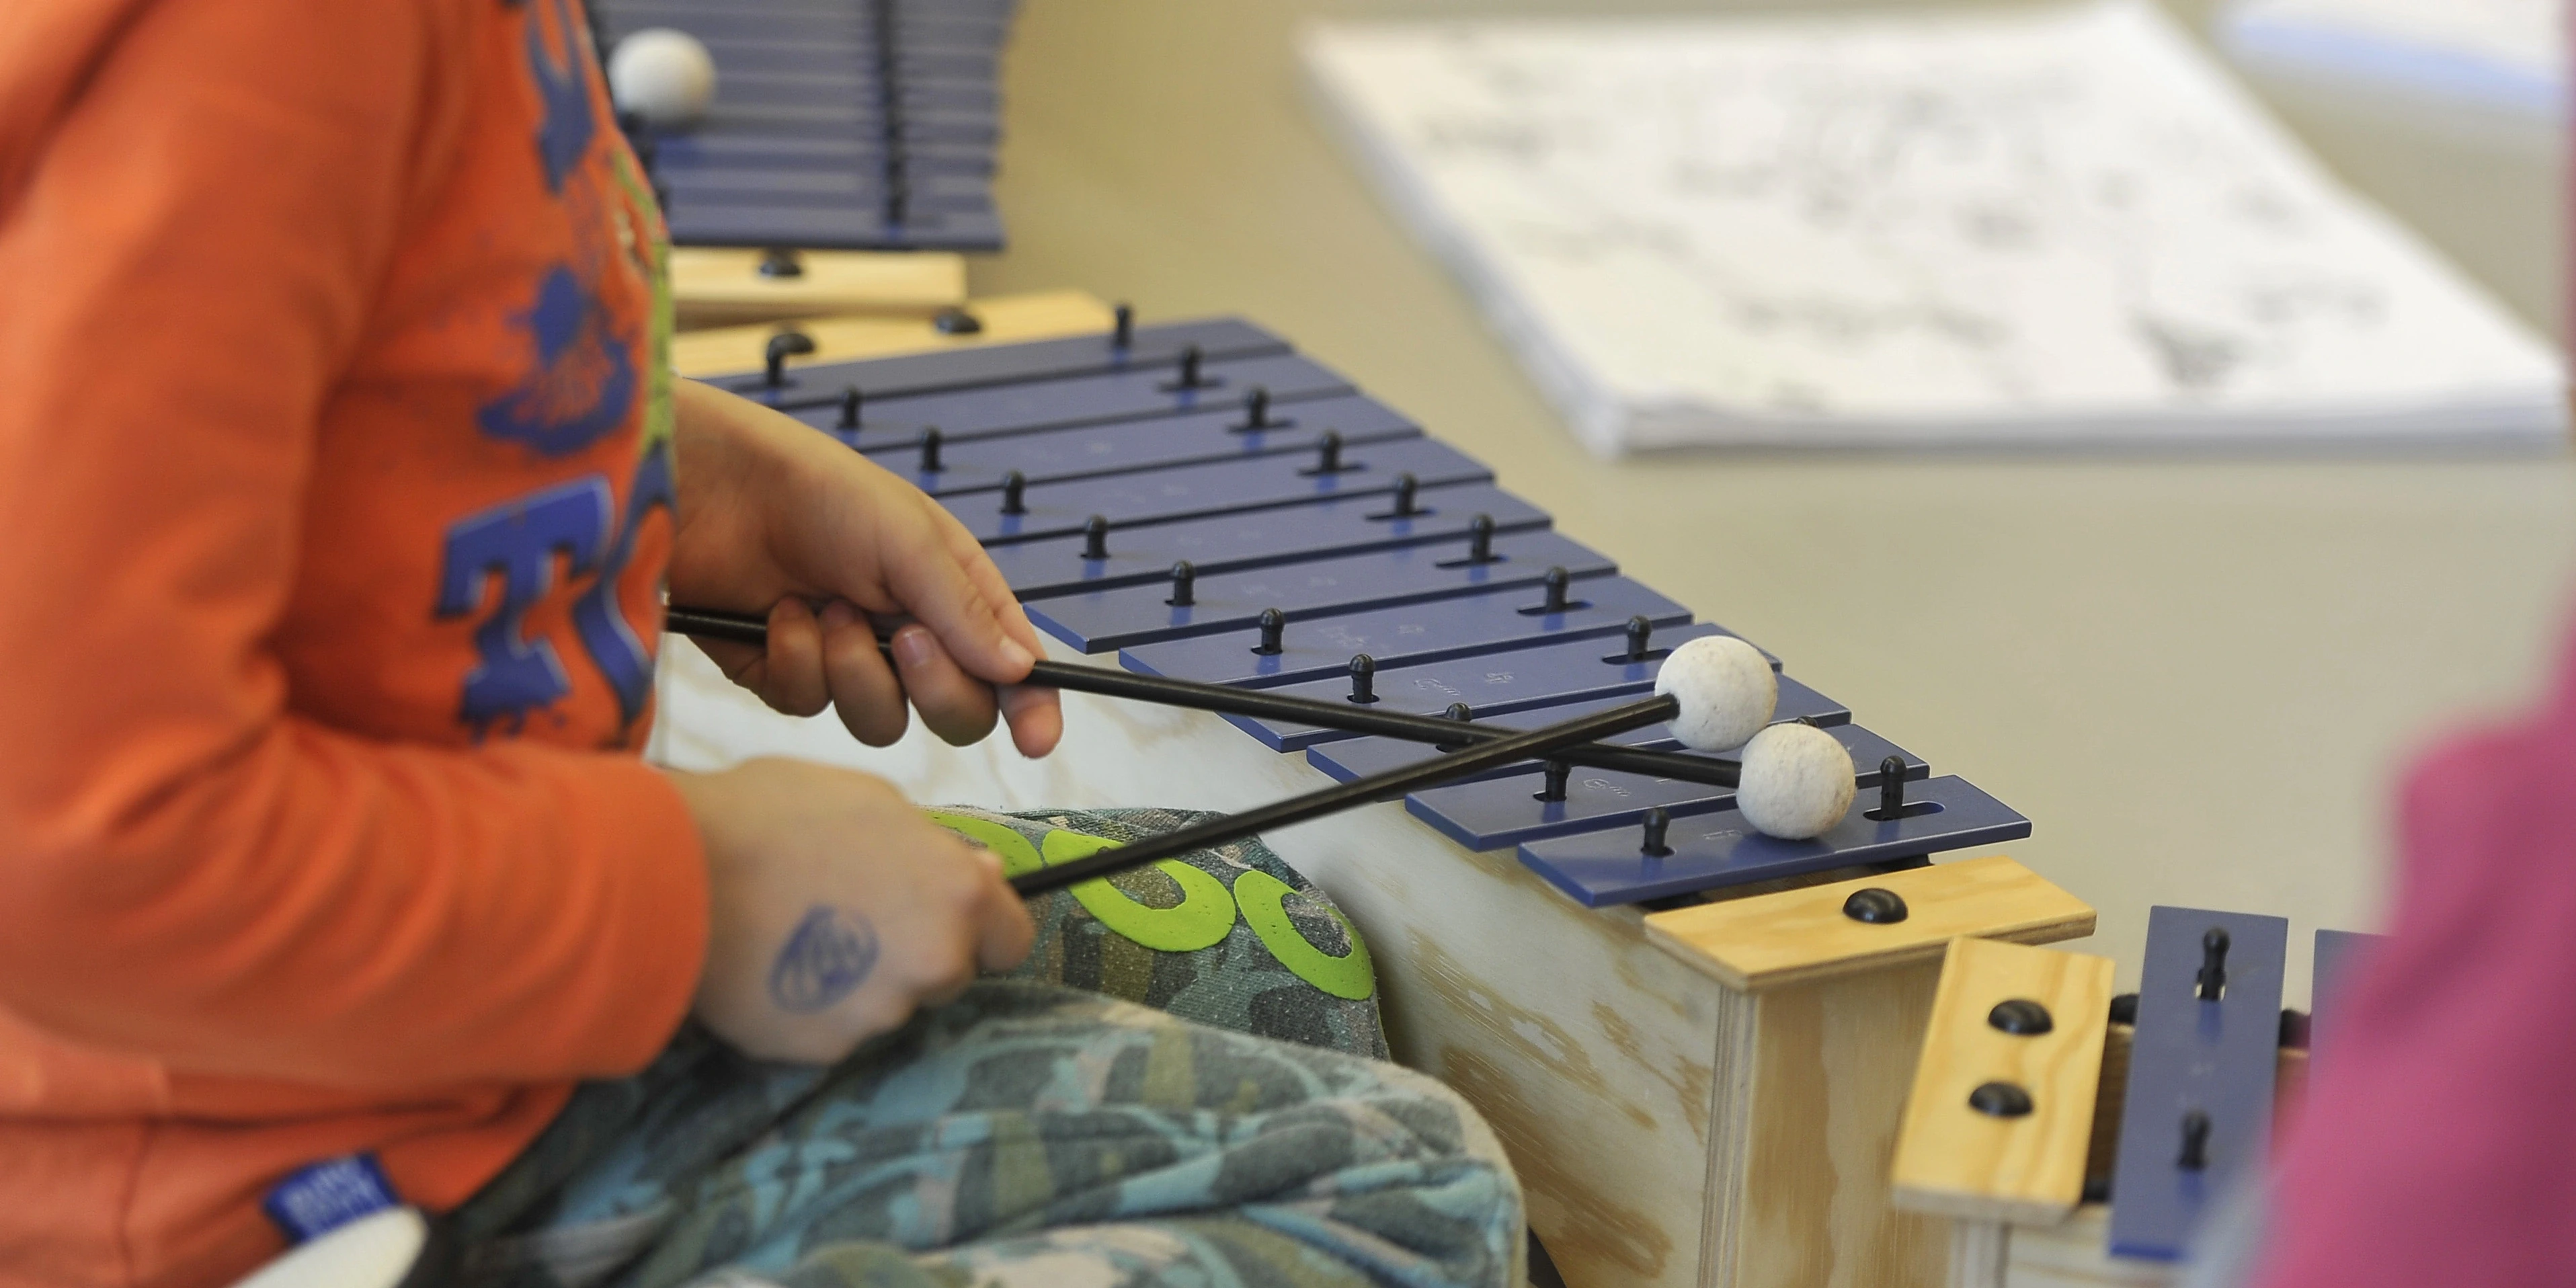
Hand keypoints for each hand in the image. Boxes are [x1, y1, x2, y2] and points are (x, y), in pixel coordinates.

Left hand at [667, 379, 1061, 756]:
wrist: (716, 488)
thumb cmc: (820, 493)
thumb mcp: (909, 540)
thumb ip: (965, 612)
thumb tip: (1020, 672)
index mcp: (953, 595)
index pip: (1010, 667)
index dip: (1030, 706)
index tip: (1036, 740)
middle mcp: (908, 634)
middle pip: (955, 712)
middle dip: (933, 685)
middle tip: (904, 637)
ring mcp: (848, 660)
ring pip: (880, 721)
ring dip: (855, 669)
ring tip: (826, 607)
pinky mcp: (788, 675)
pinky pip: (809, 706)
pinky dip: (796, 660)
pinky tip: (780, 613)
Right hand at [668, 759, 1034, 1062]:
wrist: (672, 873)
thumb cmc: (769, 816)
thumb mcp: (868, 801)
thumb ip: (929, 847)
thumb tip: (976, 873)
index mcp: (958, 893)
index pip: (1011, 940)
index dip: (978, 929)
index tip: (942, 919)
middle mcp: (933, 960)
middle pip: (945, 973)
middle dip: (910, 953)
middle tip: (846, 915)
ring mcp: (878, 1011)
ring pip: (884, 1004)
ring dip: (855, 981)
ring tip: (792, 932)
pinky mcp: (822, 1047)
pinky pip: (827, 1030)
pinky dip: (806, 1009)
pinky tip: (765, 967)